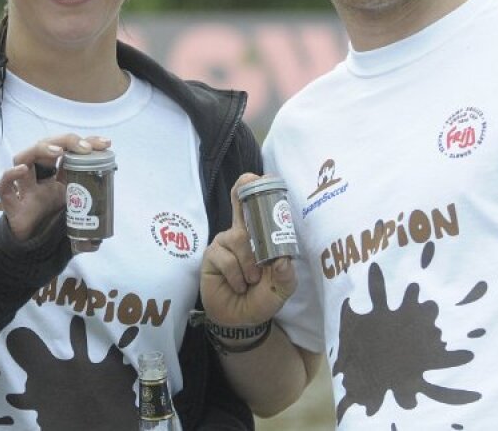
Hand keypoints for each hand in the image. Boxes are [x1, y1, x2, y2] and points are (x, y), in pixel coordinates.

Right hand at [0, 134, 107, 240]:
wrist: (27, 249)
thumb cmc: (49, 229)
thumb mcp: (74, 224)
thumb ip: (86, 230)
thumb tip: (98, 242)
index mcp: (57, 180)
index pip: (69, 153)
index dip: (86, 143)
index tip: (105, 144)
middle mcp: (41, 179)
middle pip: (46, 147)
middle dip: (66, 141)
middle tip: (85, 147)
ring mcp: (25, 189)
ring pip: (23, 157)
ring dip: (40, 149)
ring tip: (58, 152)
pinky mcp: (11, 204)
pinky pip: (4, 186)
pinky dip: (10, 175)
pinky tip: (22, 170)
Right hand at [200, 173, 297, 326]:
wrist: (240, 320)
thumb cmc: (261, 298)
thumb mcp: (281, 289)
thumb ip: (286, 276)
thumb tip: (282, 260)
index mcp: (259, 236)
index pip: (254, 208)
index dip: (254, 190)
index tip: (260, 176)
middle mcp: (240, 234)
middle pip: (239, 207)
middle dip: (246, 196)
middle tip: (250, 189)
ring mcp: (224, 243)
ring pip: (239, 239)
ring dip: (249, 265)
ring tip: (251, 281)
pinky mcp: (211, 255)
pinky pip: (226, 258)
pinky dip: (236, 275)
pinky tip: (238, 285)